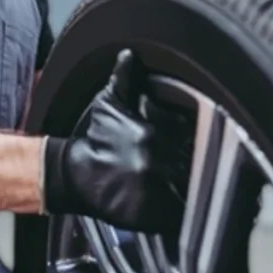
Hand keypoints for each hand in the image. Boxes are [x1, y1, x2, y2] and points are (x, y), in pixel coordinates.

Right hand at [41, 50, 189, 234]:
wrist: (72, 175)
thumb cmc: (94, 140)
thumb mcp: (108, 105)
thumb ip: (124, 79)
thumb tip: (128, 55)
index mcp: (153, 134)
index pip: (190, 137)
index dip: (195, 142)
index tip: (196, 145)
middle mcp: (156, 162)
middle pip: (193, 164)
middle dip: (198, 165)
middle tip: (199, 168)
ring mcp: (154, 191)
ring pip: (190, 190)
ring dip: (196, 190)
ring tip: (195, 189)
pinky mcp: (150, 215)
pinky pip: (179, 216)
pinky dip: (185, 214)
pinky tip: (184, 208)